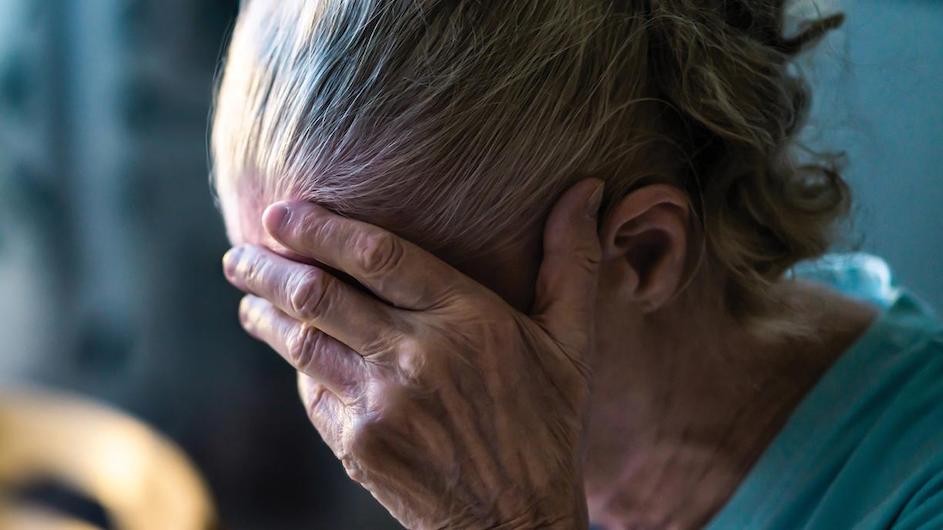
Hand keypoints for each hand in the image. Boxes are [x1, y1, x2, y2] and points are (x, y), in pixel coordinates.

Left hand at [223, 179, 604, 528]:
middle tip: (238, 251)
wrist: (518, 523)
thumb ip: (573, 262)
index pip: (377, 253)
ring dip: (264, 312)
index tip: (281, 211)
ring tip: (245, 294)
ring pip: (301, 342)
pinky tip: (291, 351)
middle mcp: (416, 357)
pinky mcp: (358, 445)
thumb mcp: (572, 343)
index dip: (320, 227)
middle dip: (267, 266)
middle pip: (319, 294)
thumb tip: (589, 190)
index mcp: (468, 319)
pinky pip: (312, 393)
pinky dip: (297, 365)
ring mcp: (380, 405)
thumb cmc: (549, 426)